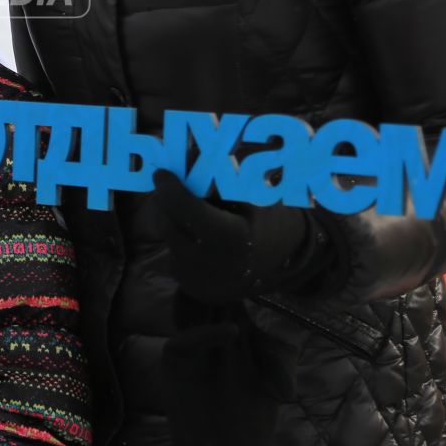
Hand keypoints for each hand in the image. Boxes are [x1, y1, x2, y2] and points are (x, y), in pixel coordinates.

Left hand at [151, 173, 328, 303]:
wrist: (284, 263)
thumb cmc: (269, 220)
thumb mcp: (254, 195)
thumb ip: (221, 179)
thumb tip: (187, 155)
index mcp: (233, 238)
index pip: (187, 210)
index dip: (170, 189)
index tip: (162, 173)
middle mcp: (215, 265)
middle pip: (170, 225)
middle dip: (166, 203)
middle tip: (169, 186)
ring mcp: (205, 282)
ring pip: (171, 242)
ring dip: (173, 222)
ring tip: (194, 213)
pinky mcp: (197, 290)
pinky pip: (176, 258)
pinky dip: (181, 242)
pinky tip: (199, 238)